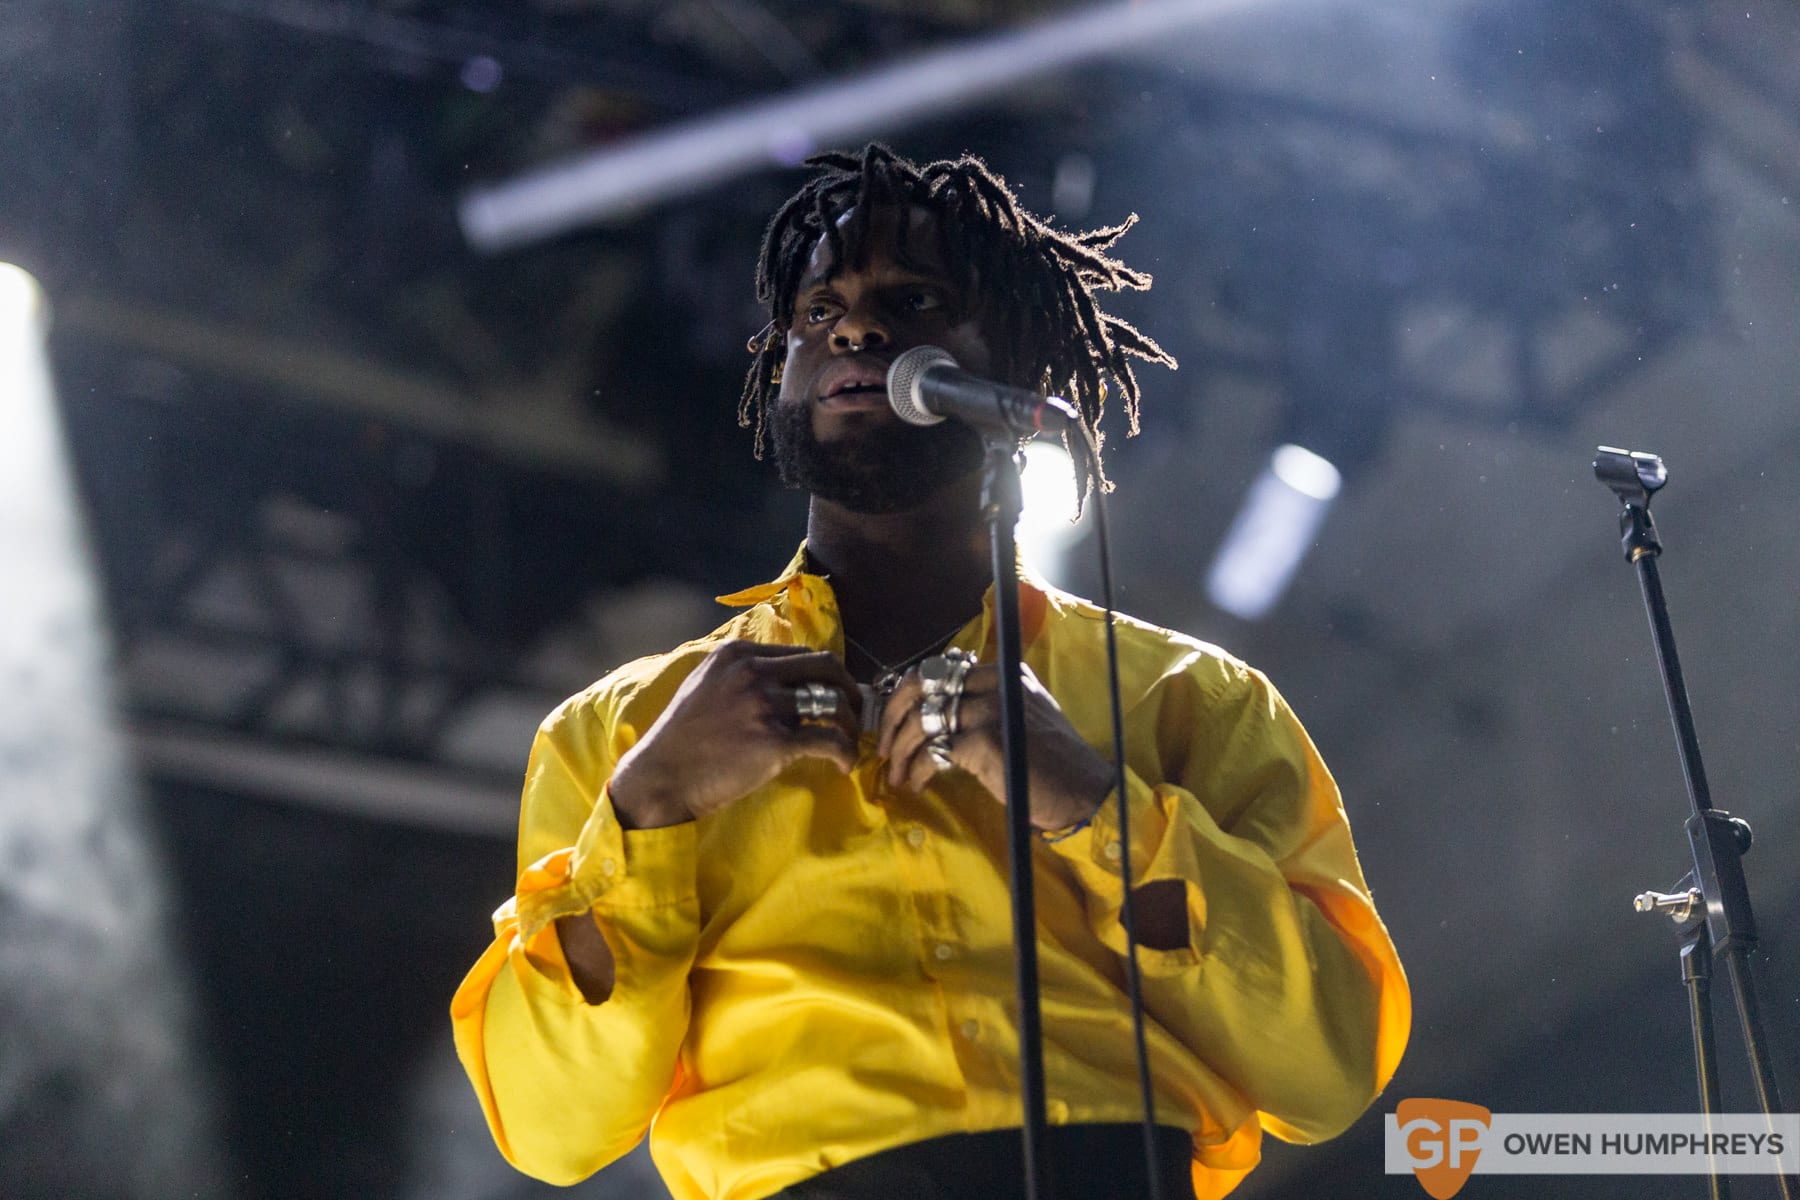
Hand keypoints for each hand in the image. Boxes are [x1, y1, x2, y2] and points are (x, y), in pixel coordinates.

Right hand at [608, 641, 860, 828]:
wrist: (662, 777)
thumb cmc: (682, 738)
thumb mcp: (706, 685)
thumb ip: (741, 674)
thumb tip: (786, 676)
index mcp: (739, 655)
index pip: (802, 654)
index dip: (827, 674)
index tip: (835, 693)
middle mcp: (753, 672)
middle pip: (826, 666)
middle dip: (849, 687)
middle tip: (855, 711)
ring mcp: (764, 705)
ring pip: (833, 703)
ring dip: (850, 724)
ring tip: (849, 742)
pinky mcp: (774, 741)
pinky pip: (829, 740)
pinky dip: (845, 753)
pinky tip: (843, 765)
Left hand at [875, 659, 1109, 831]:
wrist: (1082, 793)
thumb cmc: (1051, 764)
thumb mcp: (1019, 717)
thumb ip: (984, 705)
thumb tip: (931, 711)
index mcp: (1002, 672)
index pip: (939, 669)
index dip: (907, 695)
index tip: (895, 723)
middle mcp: (995, 682)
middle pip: (922, 683)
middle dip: (893, 715)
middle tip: (883, 746)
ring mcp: (990, 709)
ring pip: (923, 720)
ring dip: (900, 751)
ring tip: (896, 775)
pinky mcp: (985, 740)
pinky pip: (932, 751)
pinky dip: (917, 771)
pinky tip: (917, 785)